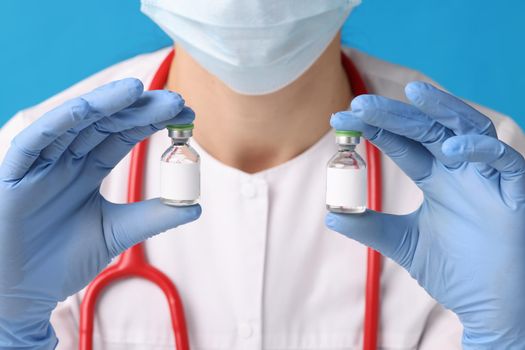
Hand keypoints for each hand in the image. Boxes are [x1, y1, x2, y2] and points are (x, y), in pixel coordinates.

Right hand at [0, 79, 200, 348]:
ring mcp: (40, 165)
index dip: (152, 121)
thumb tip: (194, 206)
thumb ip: (152, 217)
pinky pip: (33, 142)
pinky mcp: (13, 176)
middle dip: (139, 108)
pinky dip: (58, 123)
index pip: (124, 135)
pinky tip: (85, 108)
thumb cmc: (62, 262)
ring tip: (137, 90)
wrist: (22, 294)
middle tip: (174, 100)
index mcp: (88, 170)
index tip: (185, 114)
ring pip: (73, 123)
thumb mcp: (117, 233)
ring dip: (103, 104)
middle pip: (105, 123)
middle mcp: (66, 160)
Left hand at [327, 82, 524, 348]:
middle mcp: (460, 171)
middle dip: (396, 114)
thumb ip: (370, 228)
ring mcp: (487, 179)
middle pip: (428, 128)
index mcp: (435, 178)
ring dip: (444, 110)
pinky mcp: (517, 194)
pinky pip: (506, 161)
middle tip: (361, 104)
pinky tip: (450, 149)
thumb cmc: (454, 272)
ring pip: (470, 129)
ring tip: (413, 95)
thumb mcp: (403, 244)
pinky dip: (480, 150)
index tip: (341, 118)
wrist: (489, 307)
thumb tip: (331, 216)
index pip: (402, 142)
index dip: (375, 127)